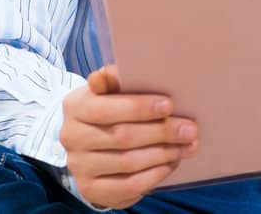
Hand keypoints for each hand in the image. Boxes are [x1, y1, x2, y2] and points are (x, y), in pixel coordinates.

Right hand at [60, 65, 197, 208]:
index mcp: (75, 106)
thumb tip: (118, 71)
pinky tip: (170, 164)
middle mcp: (72, 137)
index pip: (105, 108)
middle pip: (121, 137)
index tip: (169, 105)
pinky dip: (153, 176)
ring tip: (187, 146)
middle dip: (160, 132)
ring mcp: (79, 166)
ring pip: (127, 162)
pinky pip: (128, 186)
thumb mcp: (107, 91)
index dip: (138, 108)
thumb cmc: (107, 109)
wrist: (87, 144)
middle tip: (189, 129)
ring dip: (163, 154)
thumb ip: (114, 81)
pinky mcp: (90, 189)